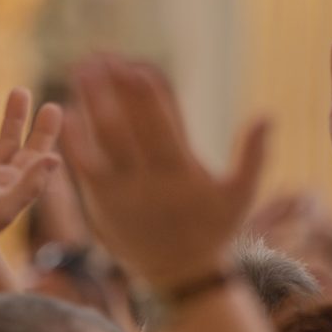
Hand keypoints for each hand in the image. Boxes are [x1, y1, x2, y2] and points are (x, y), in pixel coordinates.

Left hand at [61, 56, 268, 289]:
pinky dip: (74, 139)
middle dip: (109, 91)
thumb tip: (267, 115)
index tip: (136, 65)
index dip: (147, 95)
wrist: (177, 275)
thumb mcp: (240, 196)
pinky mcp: (98, 203)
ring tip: (80, 70)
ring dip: (88, 105)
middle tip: (98, 56)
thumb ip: (253, 156)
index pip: (161, 126)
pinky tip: (64, 111)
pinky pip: (82, 167)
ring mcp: (118, 194)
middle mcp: (145, 183)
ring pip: (98, 143)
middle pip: (122, 129)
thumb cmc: (212, 229)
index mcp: (180, 174)